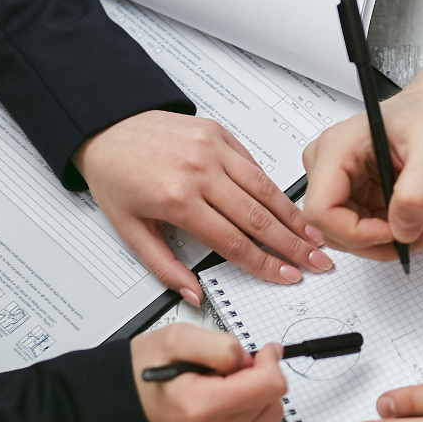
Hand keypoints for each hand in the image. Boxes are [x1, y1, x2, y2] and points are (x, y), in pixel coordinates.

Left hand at [75, 112, 332, 303]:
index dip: (265, 264)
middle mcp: (199, 171)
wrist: (106, 128)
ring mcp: (213, 148)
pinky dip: (272, 188)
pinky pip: (254, 164)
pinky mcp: (219, 133)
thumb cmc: (115, 176)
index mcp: (177, 199)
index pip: (233, 241)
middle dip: (292, 244)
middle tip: (316, 261)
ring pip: (264, 189)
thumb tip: (193, 293)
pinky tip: (287, 206)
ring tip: (313, 236)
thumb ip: (164, 267)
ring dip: (293, 216)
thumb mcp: (129, 230)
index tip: (285, 275)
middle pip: (258, 217)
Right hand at [131, 323, 286, 421]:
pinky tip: (219, 411)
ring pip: (267, 419)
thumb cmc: (147, 374)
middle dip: (256, 379)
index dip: (268, 363)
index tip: (258, 354)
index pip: (270, 386)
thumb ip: (221, 345)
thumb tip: (254, 360)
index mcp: (200, 407)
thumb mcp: (177, 338)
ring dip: (252, 399)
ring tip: (218, 392)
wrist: (125, 409)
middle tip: (225, 373)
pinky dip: (245, 418)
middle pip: (272, 402)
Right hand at [301, 81, 422, 260]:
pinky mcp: (358, 193)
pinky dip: (398, 234)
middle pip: (334, 229)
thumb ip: (417, 194)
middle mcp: (331, 165)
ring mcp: (342, 181)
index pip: (321, 210)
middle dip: (380, 242)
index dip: (355, 233)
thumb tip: (401, 231)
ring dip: (393, 241)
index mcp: (337, 149)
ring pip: (352, 234)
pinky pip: (368, 228)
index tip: (394, 233)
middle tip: (421, 238)